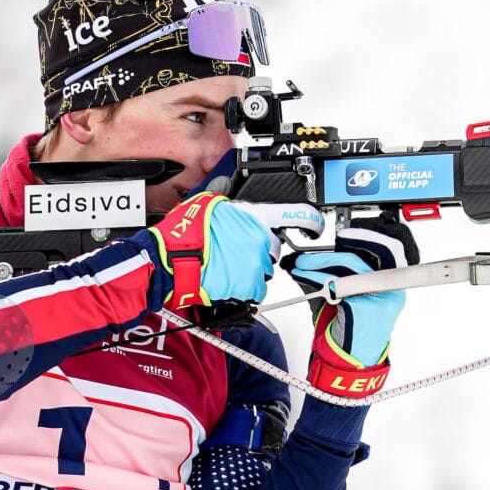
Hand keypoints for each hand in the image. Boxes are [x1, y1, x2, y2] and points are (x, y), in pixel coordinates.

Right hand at [149, 193, 323, 308]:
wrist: (173, 260)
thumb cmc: (185, 233)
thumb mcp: (208, 203)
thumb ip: (230, 203)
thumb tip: (232, 200)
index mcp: (254, 216)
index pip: (295, 215)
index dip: (311, 220)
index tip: (317, 225)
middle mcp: (260, 239)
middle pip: (273, 248)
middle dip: (259, 251)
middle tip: (234, 251)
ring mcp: (256, 264)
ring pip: (262, 270)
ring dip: (249, 270)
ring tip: (224, 266)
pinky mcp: (249, 286)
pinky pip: (253, 289)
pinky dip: (242, 287)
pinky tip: (224, 279)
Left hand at [286, 215, 418, 396]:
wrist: (352, 364)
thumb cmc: (349, 331)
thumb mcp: (343, 297)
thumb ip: (333, 275)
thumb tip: (306, 259)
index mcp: (390, 283)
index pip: (386, 248)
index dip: (366, 238)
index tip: (345, 236)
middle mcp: (391, 289)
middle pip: (365, 255)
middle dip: (334, 253)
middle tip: (310, 256)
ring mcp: (381, 298)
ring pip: (351, 267)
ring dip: (321, 264)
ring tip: (301, 267)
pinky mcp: (366, 308)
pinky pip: (340, 285)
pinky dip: (318, 279)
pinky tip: (305, 277)